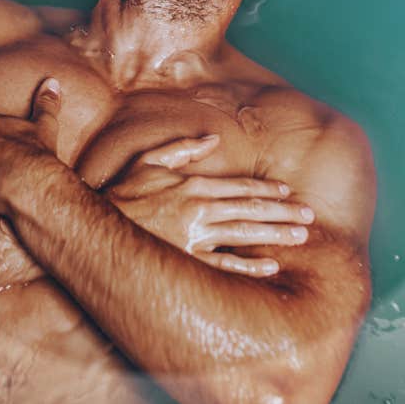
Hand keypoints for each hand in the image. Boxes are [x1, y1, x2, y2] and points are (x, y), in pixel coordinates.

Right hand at [107, 136, 314, 277]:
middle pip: (251, 211)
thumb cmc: (121, 193)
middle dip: (283, 213)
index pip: (240, 188)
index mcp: (193, 186)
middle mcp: (199, 211)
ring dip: (276, 235)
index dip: (267, 191)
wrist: (96, 228)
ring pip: (246, 236)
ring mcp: (195, 239)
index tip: (288, 193)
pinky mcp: (189, 262)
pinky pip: (226, 266)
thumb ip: (182, 147)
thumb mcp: (148, 160)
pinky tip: (272, 267)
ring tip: (301, 236)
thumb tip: (212, 138)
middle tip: (309, 215)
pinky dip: (250, 267)